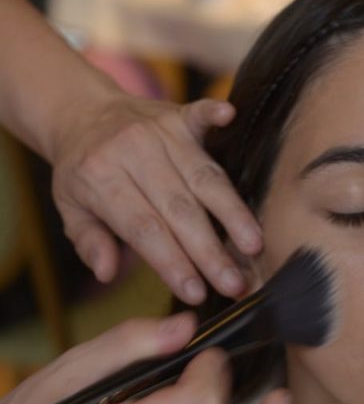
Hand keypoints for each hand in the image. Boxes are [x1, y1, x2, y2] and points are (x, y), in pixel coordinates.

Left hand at [49, 93, 261, 302]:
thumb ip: (89, 241)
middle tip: (234, 284)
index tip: (196, 292)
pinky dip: (215, 114)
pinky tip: (231, 116)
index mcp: (101, 180)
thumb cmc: (82, 170)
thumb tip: (106, 273)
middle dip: (210, 250)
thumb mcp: (70, 209)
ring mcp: (158, 132)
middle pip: (179, 209)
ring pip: (203, 177)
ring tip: (253, 245)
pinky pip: (200, 114)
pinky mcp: (177, 115)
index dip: (173, 262)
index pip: (144, 229)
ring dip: (232, 212)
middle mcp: (132, 154)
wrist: (80, 111)